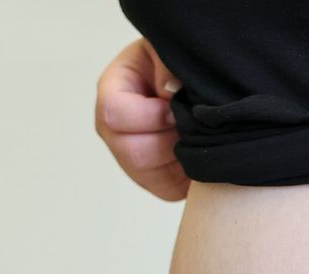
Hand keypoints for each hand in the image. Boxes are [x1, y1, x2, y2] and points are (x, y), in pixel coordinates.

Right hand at [95, 38, 188, 200]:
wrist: (195, 85)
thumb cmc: (178, 63)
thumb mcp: (170, 50)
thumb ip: (167, 63)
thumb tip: (169, 90)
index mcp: (112, 89)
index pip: (114, 112)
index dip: (151, 114)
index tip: (176, 103)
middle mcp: (112, 128)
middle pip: (131, 152)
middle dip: (168, 139)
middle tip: (190, 123)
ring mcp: (128, 157)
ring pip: (149, 174)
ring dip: (180, 155)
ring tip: (194, 133)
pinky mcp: (151, 178)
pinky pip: (165, 189)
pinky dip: (187, 173)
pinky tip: (197, 150)